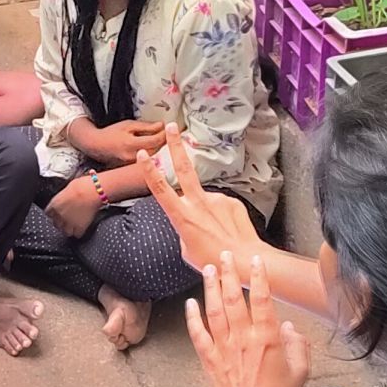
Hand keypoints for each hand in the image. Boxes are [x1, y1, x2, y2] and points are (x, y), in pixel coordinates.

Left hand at [45, 180, 103, 239]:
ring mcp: (69, 223)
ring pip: (66, 232)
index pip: (49, 214)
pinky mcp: (79, 228)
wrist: (92, 191)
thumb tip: (66, 199)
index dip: (55, 214)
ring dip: (69, 229)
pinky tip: (81, 228)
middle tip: (68, 219)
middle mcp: (59, 215)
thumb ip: (63, 197)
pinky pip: (77, 235)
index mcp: (54, 204)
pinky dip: (79, 232)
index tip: (59, 213)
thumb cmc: (82, 185)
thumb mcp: (67, 189)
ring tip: (74, 226)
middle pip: (56, 224)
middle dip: (61, 222)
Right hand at [85, 119, 168, 165]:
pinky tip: (153, 146)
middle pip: (156, 149)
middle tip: (169, 132)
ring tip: (162, 138)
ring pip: (153, 156)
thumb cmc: (111, 133)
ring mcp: (133, 164)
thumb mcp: (129, 125)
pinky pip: (147, 160)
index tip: (170, 128)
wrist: (97, 145)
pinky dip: (152, 152)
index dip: (165, 134)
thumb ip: (146, 127)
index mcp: (131, 144)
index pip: (155, 141)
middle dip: (164, 141)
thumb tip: (161, 125)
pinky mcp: (133, 167)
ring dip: (159, 147)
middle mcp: (132, 157)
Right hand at [142, 135, 268, 275]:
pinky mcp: (231, 201)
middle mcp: (199, 204)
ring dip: (207, 210)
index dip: (150, 171)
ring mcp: (217, 200)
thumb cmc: (212, 259)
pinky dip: (221, 215)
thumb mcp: (186, 250)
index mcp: (182, 216)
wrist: (244, 259)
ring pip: (205, 198)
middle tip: (171, 127)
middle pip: (184, 168)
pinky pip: (221, 205)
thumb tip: (188, 220)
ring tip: (215, 232)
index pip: (161, 189)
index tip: (142, 154)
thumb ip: (184, 229)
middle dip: (175, 146)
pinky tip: (226, 229)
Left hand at [186, 253, 313, 386]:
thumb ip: (298, 346)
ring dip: (211, 288)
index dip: (259, 277)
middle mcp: (242, 338)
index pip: (263, 299)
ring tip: (208, 269)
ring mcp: (223, 347)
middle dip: (229, 273)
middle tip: (225, 255)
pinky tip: (189, 303)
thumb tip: (289, 328)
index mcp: (266, 338)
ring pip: (214, 311)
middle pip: (234, 298)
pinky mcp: (209, 359)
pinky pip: (198, 334)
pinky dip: (192, 318)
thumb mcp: (301, 372)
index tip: (255, 260)